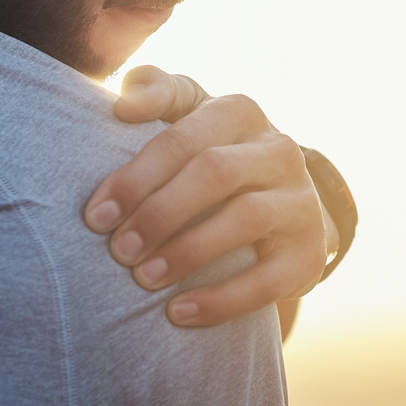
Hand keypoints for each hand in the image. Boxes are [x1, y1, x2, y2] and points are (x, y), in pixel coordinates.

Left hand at [87, 66, 337, 330]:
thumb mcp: (190, 117)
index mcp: (241, 113)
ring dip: (187, 252)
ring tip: (143, 279)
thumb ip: (157, 93)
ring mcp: (301, 201)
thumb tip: (123, 102)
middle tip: (118, 250)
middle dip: (159, 213)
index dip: (136, 178)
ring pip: (246, 219)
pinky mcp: (310, 252)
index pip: (183, 138)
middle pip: (215, 173)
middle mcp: (279, 150)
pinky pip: (268, 279)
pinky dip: (221, 299)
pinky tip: (178, 312)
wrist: (284, 209)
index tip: (95, 216)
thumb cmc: (213, 158)